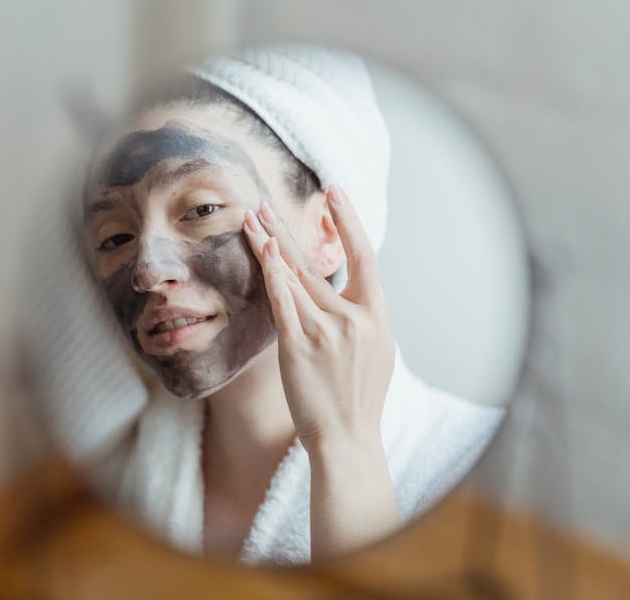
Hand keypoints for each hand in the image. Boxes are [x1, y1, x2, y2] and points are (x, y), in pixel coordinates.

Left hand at [242, 186, 394, 453]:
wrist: (347, 438)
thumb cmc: (360, 397)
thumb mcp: (377, 351)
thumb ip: (365, 317)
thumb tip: (352, 291)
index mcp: (376, 315)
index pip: (365, 256)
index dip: (349, 221)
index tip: (335, 192)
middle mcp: (352, 317)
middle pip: (315, 261)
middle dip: (288, 228)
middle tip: (267, 202)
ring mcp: (325, 330)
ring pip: (294, 276)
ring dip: (270, 243)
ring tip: (252, 218)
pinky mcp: (299, 346)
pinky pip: (283, 302)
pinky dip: (273, 274)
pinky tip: (264, 250)